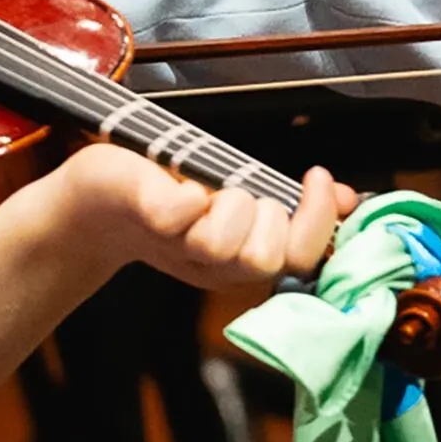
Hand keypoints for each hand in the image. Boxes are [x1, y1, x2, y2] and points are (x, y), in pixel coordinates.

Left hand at [28, 144, 352, 293]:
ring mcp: (180, 245)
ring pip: (226, 243)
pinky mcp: (147, 218)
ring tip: (205, 192)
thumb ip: (287, 204)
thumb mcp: (236, 197)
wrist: (90, 204)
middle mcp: (215, 263)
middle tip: (242, 193)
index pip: (305, 258)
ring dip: (225, 204)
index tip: (317, 178)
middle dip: (267, 214)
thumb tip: (350, 198)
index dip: (320, 221)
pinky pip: (180, 213)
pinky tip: (175, 186)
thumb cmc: (165, 195)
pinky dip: (184, 192)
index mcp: (242, 258)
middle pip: (268, 258)